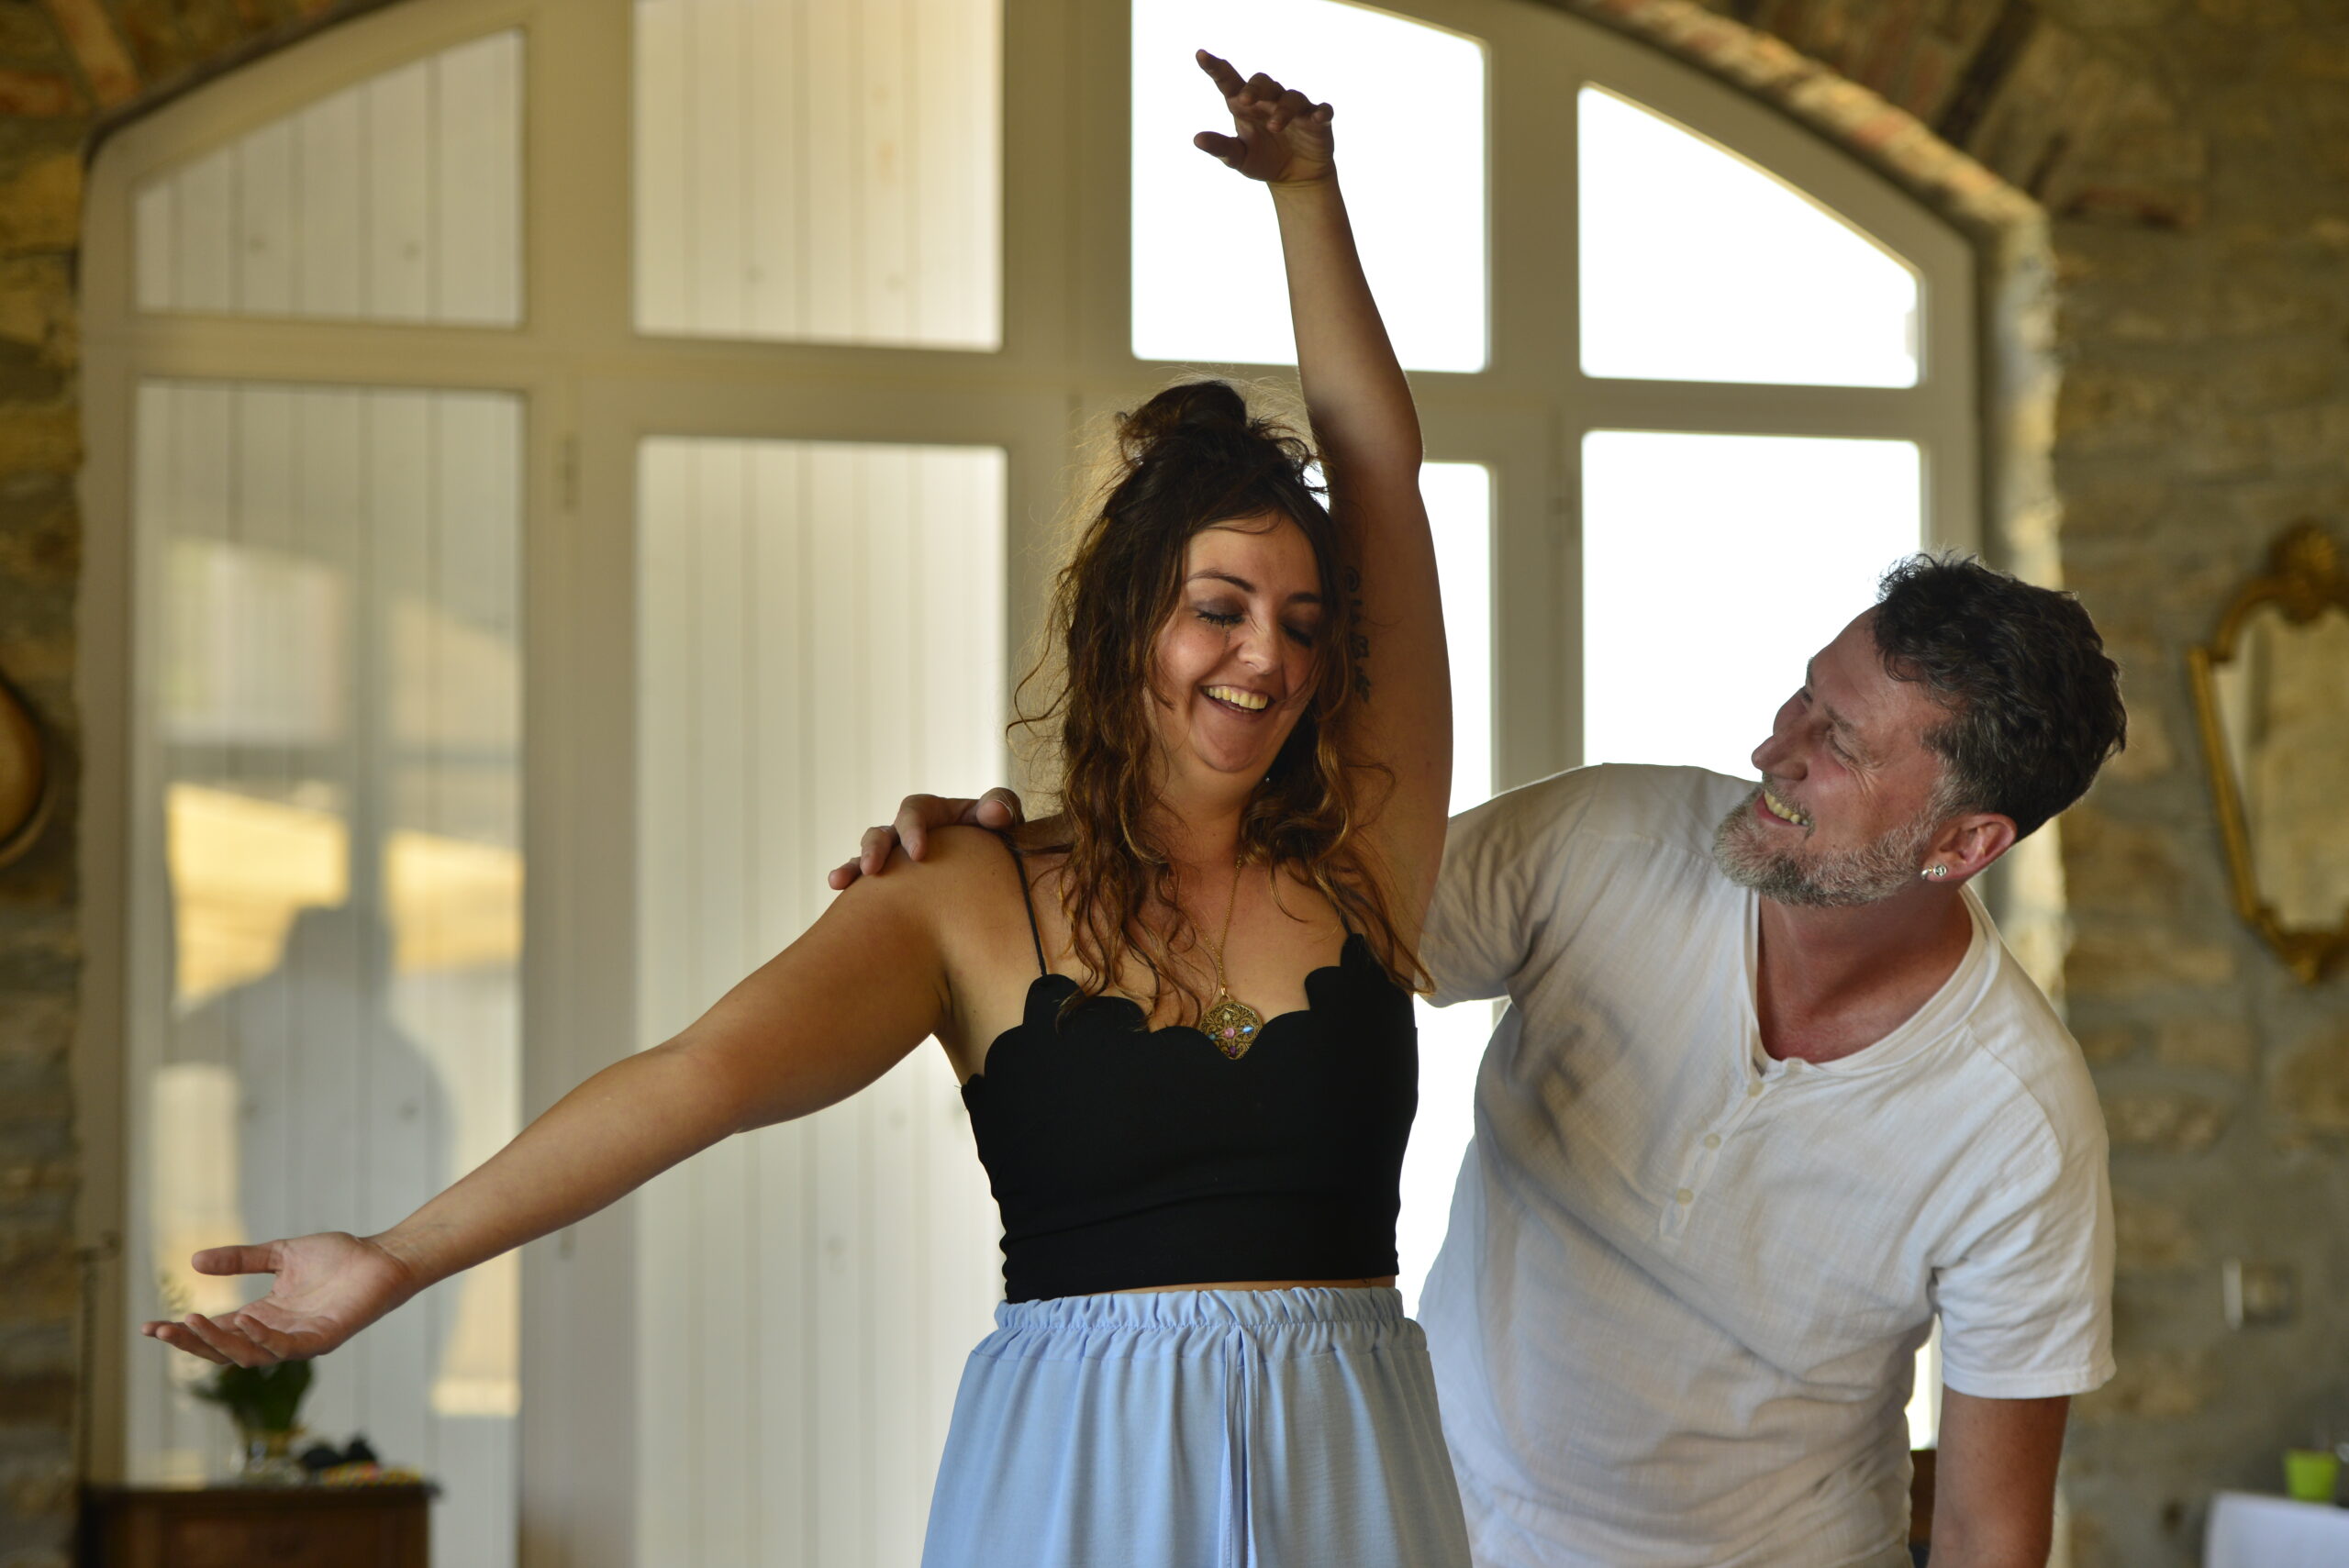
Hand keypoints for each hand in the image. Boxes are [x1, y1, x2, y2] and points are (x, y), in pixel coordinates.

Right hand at [140, 1232, 423, 1367]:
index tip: (149, 1325)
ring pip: (248, 1355)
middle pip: (224, 1350)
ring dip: (218, 1342)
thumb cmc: (338, 1258)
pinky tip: (245, 1321)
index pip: (216, 1331)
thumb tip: (195, 1261)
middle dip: (190, 1343)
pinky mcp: (322, 1340)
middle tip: (162, 1329)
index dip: (184, 1332)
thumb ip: (242, 1259)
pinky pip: (285, 1348)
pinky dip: (262, 1338)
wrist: (382, 1257)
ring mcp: (298, 1341)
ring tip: (191, 1322)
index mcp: (264, 1316)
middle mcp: (276, 1334)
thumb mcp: (280, 1254)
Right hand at [826, 787, 1025, 889]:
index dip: (913, 829)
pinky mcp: (891, 884)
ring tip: (839, 880)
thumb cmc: (999, 841)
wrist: (994, 873)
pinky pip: (865, 884)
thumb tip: (994, 812)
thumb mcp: (1005, 821)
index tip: (918, 854)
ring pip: (867, 856)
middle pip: (883, 832)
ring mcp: (896, 859)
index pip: (915, 811)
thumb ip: (1001, 808)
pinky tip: (837, 891)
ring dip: (853, 866)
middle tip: (873, 869)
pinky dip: (851, 883)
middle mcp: (907, 833)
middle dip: (876, 848)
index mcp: (933, 813)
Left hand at [1193, 51, 1334, 185]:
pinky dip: (1321, 112)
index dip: (1216, 67)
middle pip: (1263, 82)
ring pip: (1291, 98)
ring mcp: (1296, 108)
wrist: (1294, 178)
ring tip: (1274, 126)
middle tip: (1245, 100)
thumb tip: (1196, 139)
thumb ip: (1220, 147)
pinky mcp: (1318, 120)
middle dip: (1255, 88)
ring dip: (1283, 110)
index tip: (1201, 55)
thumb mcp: (1238, 158)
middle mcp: (1270, 101)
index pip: (1229, 81)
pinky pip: (1322, 110)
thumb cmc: (1263, 161)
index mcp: (1246, 105)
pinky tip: (1317, 117)